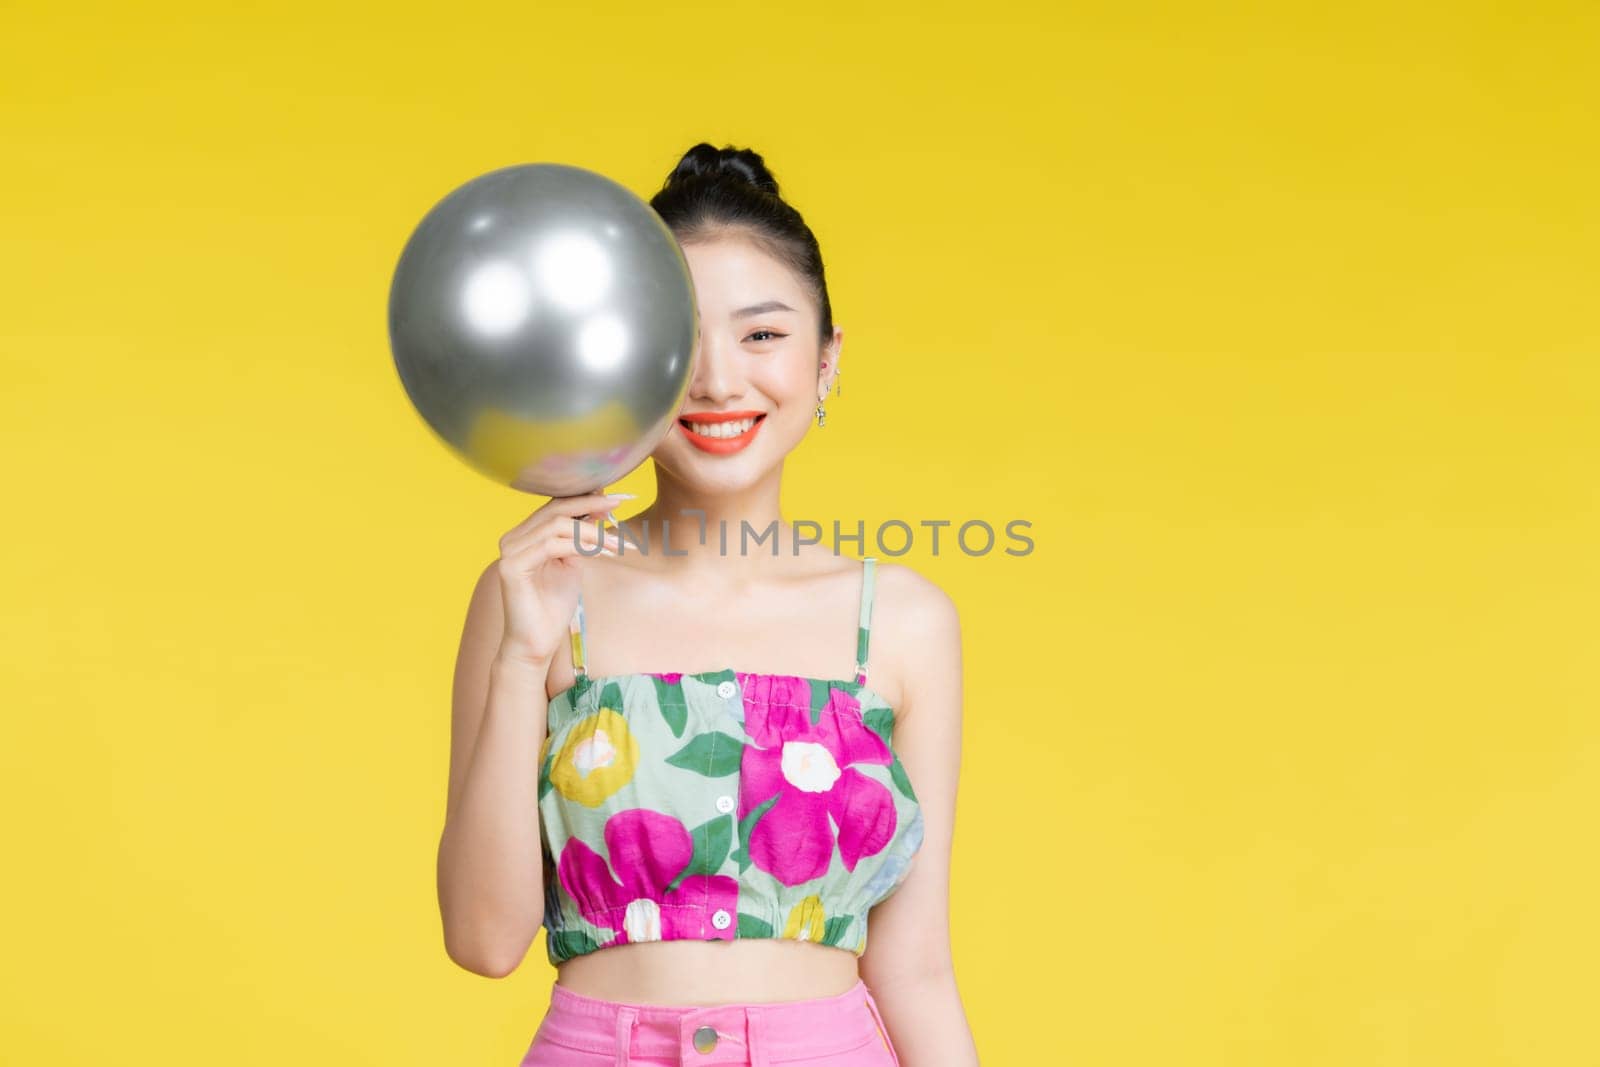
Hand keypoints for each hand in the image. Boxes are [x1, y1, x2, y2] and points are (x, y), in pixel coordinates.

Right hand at [493, 491, 625, 666]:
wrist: (537, 643)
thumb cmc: (553, 606)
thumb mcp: (572, 564)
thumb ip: (579, 538)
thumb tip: (599, 509)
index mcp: (524, 535)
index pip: (554, 507)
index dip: (585, 499)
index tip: (616, 498)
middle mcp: (512, 538)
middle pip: (555, 510)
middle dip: (591, 505)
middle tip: (619, 503)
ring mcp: (509, 551)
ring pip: (556, 526)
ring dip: (592, 532)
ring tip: (618, 543)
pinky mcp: (511, 567)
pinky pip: (551, 545)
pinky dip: (580, 545)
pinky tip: (603, 552)